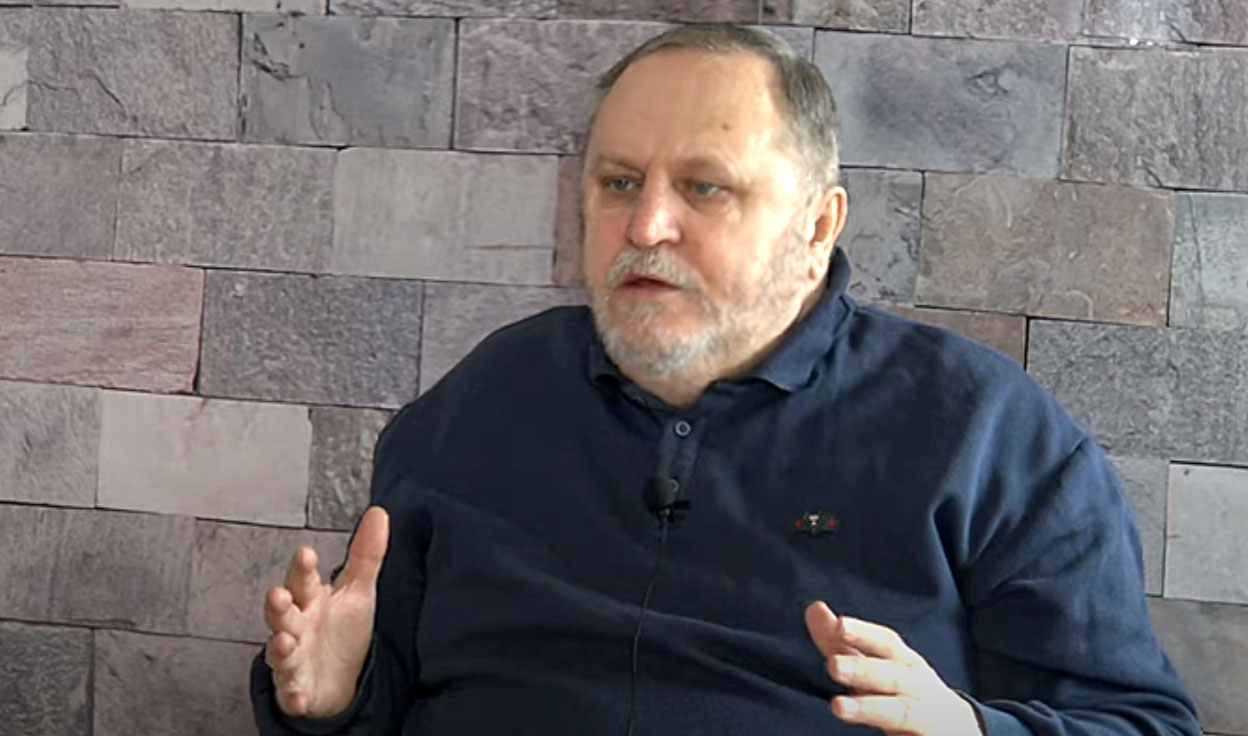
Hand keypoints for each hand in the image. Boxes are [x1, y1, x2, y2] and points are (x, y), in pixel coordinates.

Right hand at [264, 506, 389, 717]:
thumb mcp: (358, 590)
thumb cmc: (342, 629)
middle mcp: (295, 627)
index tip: (305, 553)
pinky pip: (292, 693)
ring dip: (280, 648)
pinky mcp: (297, 689)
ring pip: (280, 652)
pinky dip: (294, 696)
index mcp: (310, 600)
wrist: (339, 679)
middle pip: (282, 614)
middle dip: (278, 605)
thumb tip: (379, 512)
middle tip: (277, 594)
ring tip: (285, 641)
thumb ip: (365, 554)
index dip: (302, 568)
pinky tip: (298, 698)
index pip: (303, 580)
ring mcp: (293, 659)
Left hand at [804, 601, 982, 735]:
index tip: (840, 625)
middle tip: (833, 665)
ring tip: (838, 706)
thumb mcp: (877, 665)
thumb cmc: (907, 691)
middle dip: (865, 669)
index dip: (863, 634)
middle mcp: (919, 686)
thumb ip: (842, 643)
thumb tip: (814, 608)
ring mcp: (926, 716)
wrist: (959, 730)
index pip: (886, 643)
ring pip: (900, 711)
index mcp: (905, 663)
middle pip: (893, 676)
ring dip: (870, 708)